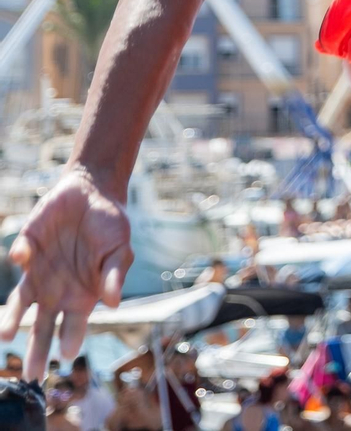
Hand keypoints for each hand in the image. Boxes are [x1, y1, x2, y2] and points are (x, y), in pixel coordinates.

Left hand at [0, 166, 132, 379]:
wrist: (93, 193)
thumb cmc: (111, 225)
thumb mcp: (120, 250)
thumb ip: (114, 275)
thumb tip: (114, 303)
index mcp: (83, 295)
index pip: (74, 326)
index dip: (71, 340)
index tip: (67, 355)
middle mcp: (57, 290)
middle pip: (43, 327)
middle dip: (37, 350)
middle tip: (31, 375)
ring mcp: (39, 272)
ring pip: (21, 304)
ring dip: (12, 320)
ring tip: (5, 336)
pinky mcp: (27, 249)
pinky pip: (19, 257)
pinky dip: (19, 257)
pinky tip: (24, 255)